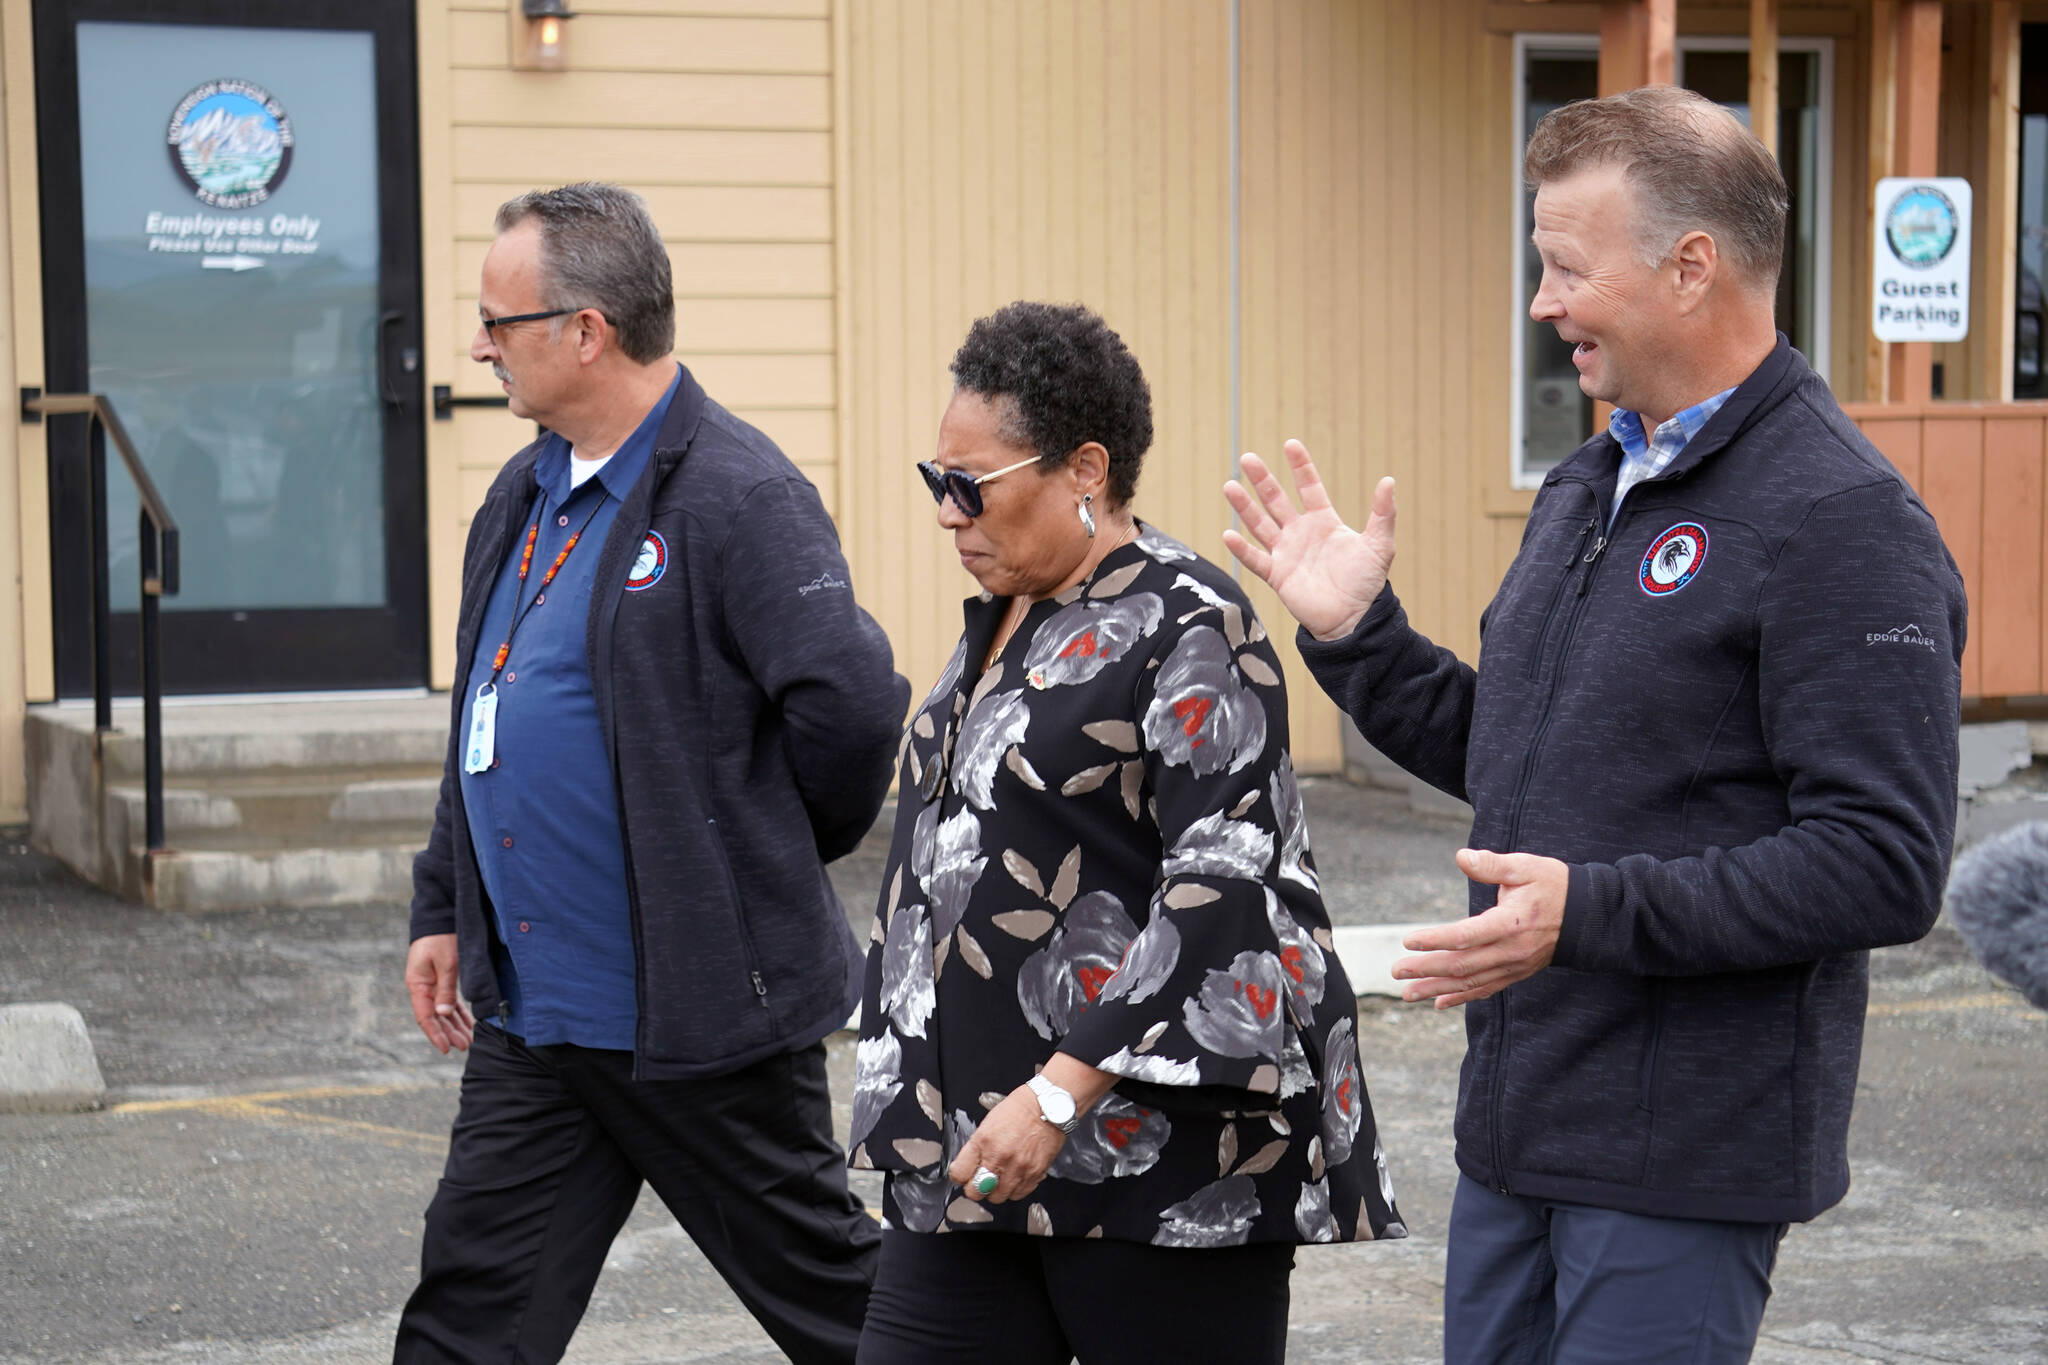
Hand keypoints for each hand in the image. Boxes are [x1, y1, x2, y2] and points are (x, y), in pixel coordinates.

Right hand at [405, 933, 474, 1052]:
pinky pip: (450, 1001)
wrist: (440, 917)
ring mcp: (432, 984)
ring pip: (444, 1011)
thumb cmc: (441, 938)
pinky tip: (468, 1023)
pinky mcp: (442, 979)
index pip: (425, 1017)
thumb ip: (445, 989)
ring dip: (455, 1025)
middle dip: (450, 1033)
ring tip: (468, 1040)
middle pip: (436, 1017)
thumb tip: (443, 1014)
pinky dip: (459, 1013)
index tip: (447, 1048)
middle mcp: (423, 988)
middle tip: (465, 1047)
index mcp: (418, 985)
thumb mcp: (446, 963)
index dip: (436, 1034)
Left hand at [947, 1085, 1068, 1204]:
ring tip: (1000, 1178)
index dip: (959, 1177)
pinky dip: (1015, 1189)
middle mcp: (999, 1157)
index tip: (963, 1175)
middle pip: (976, 1192)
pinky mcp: (1034, 1174)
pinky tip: (1015, 1177)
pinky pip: (1019, 1194)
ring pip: (998, 1197)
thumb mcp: (988, 1123)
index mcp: (983, 1141)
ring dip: (996, 1190)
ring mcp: (1017, 1168)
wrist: (1048, 1106)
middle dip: (975, 1189)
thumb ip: (978, 1147)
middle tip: (980, 1182)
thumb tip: (969, 1166)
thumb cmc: (1019, 1110)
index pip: (959, 1174)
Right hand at [1222, 440, 1396, 640]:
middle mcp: (1300, 534)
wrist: (1353, 619)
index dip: (1301, 467)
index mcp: (1323, 522)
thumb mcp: (1379, 545)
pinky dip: (1242, 549)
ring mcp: (1286, 554)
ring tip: (1229, 486)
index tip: (1290, 444)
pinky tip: (1229, 534)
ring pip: (1260, 525)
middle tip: (1247, 459)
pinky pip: (1255, 559)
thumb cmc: (1367, 583)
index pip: (1309, 488)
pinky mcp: (1277, 576)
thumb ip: (1383, 513)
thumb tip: (1388, 480)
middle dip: (1262, 480)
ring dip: (1245, 507)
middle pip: (1276, 500)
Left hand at [1392, 849, 1567, 1008]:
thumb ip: (1492, 864)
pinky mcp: (1516, 973)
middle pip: (1462, 965)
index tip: (1409, 941)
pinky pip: (1486, 989)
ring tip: (1407, 995)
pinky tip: (1438, 1003)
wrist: (1587, 916)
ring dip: (1437, 989)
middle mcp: (1510, 951)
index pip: (1466, 936)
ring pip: (1470, 983)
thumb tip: (1462, 856)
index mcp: (1510, 923)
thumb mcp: (1524, 866)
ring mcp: (1514, 966)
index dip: (1435, 940)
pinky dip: (1461, 998)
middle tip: (1397, 971)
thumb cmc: (1553, 885)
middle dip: (1427, 970)